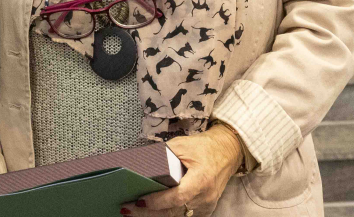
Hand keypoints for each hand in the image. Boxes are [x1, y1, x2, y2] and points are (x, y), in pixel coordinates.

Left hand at [120, 125, 242, 216]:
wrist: (227, 152)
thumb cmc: (203, 147)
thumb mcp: (182, 145)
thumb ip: (163, 155)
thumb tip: (140, 163)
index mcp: (201, 179)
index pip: (178, 196)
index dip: (158, 201)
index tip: (140, 201)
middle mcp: (205, 197)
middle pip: (174, 212)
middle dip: (148, 213)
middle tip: (127, 209)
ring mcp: (206, 206)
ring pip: (176, 216)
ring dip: (154, 215)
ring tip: (133, 212)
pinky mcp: (204, 210)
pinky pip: (183, 215)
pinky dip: (166, 214)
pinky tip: (150, 211)